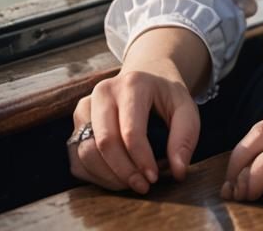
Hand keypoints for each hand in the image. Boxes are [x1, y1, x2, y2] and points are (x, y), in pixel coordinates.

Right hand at [68, 59, 199, 193]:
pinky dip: (94, 177)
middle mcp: (104, 91)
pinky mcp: (76, 123)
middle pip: (105, 142)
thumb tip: (178, 171)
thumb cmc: (166, 96)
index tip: (154, 178)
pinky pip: (77, 160)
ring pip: (86, 153)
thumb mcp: (185, 108)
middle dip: (124, 172)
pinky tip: (116, 178)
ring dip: (108, 177)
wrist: (146, 77)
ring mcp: (85, 106)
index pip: (131, 131)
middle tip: (143, 186)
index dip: (141, 160)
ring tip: (132, 183)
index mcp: (133, 84)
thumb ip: (185, 137)